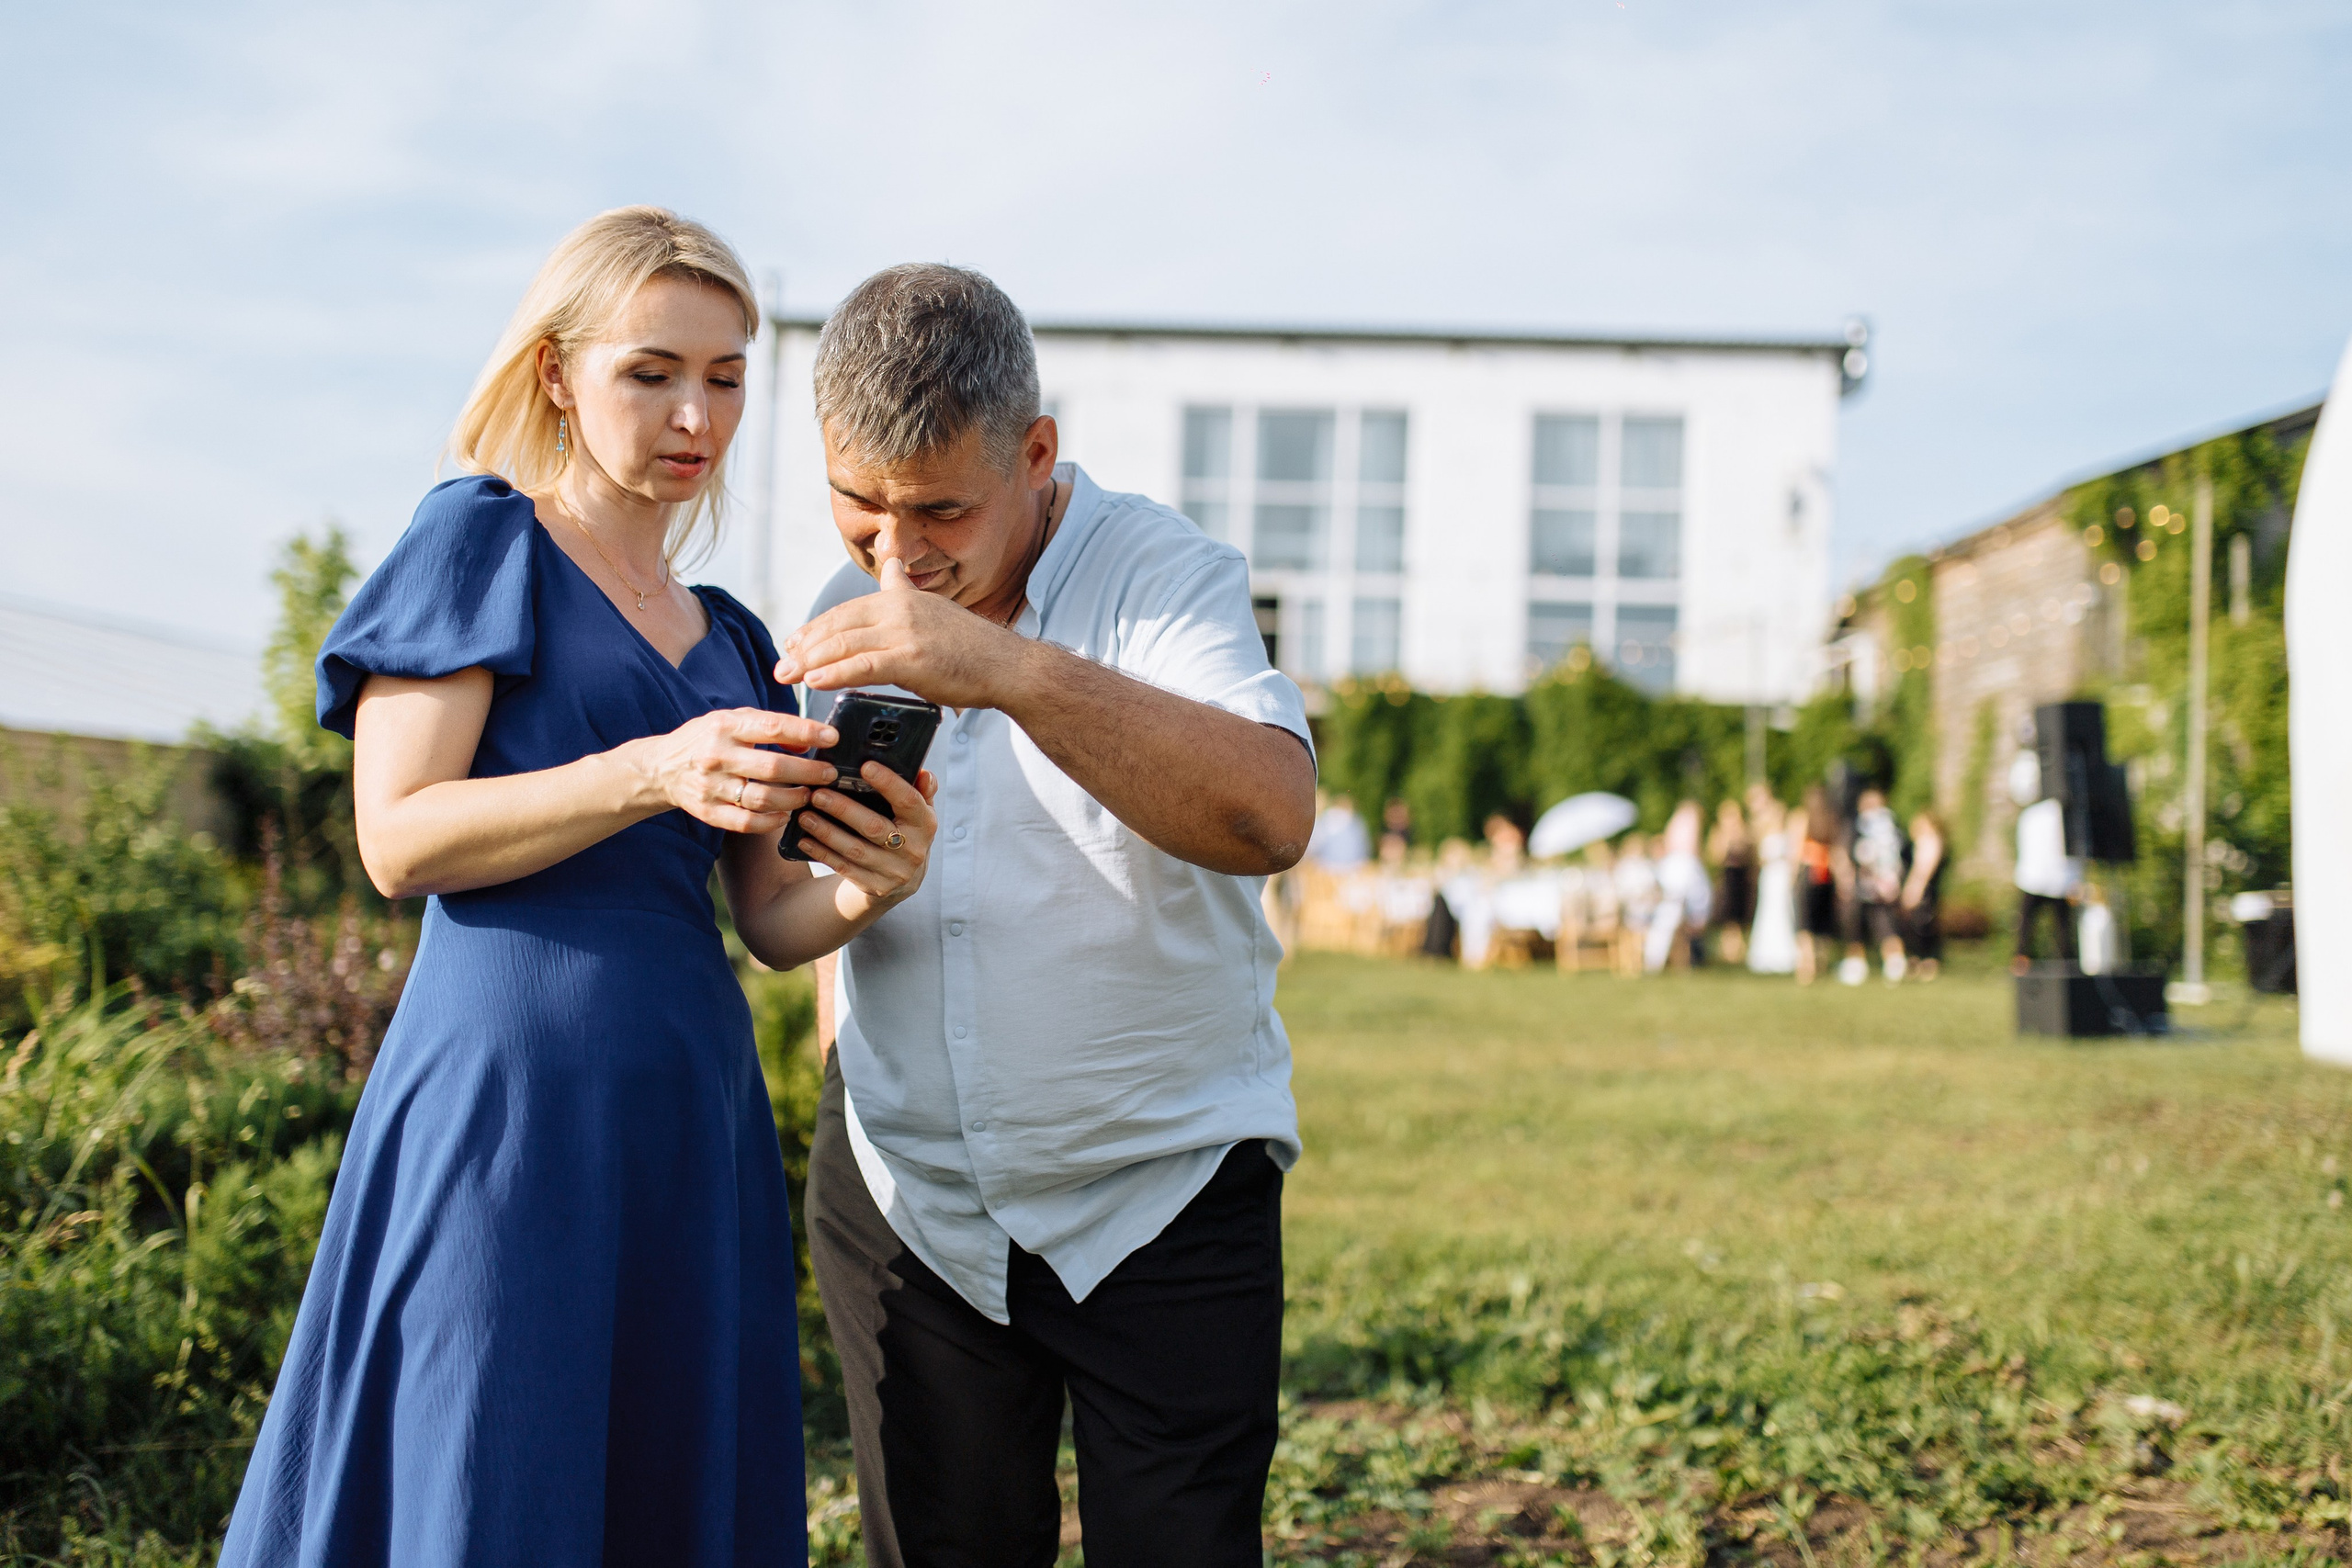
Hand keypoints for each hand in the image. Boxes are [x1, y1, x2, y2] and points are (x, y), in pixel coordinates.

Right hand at [629, 707, 839, 833]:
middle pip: (773, 767)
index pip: (773, 727)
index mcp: (726, 726)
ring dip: (793, 799)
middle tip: (829, 774)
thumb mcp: (732, 720)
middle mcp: (717, 755)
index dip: (806, 732)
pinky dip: (770, 822)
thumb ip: (768, 726)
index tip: (831, 738)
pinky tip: (784, 816)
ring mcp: (711, 786)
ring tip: (809, 795)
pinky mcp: (707, 811)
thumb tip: (807, 743)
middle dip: (808, 772)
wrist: (661, 768)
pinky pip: (745, 823)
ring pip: (762, 798)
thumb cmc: (706, 740)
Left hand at [773, 557, 1028, 708]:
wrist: (1009, 667)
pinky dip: (834, 673)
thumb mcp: (934, 609)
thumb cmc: (974, 648)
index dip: (814, 629)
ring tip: (787, 677)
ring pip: (844, 645)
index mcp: (901, 598)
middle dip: (804, 647)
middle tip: (781, 666)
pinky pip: (863, 666)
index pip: (845, 611)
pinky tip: (815, 682)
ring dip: (810, 662)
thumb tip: (891, 565)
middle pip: (838, 625)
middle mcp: (900, 609)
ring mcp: (906, 633)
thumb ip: (905, 590)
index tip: (794, 644)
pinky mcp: (913, 660)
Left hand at [791, 762, 939, 909]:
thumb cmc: (906, 832)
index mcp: (925, 824)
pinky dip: (823, 854)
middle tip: (817, 794)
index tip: (865, 767)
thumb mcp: (918, 811)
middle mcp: (913, 850)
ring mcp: (894, 872)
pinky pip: (845, 868)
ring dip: (827, 832)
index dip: (889, 783)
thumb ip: (920, 790)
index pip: (909, 801)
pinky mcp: (876, 887)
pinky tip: (806, 841)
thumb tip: (922, 772)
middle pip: (875, 827)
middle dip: (843, 809)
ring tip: (805, 816)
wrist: (904, 879)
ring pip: (856, 850)